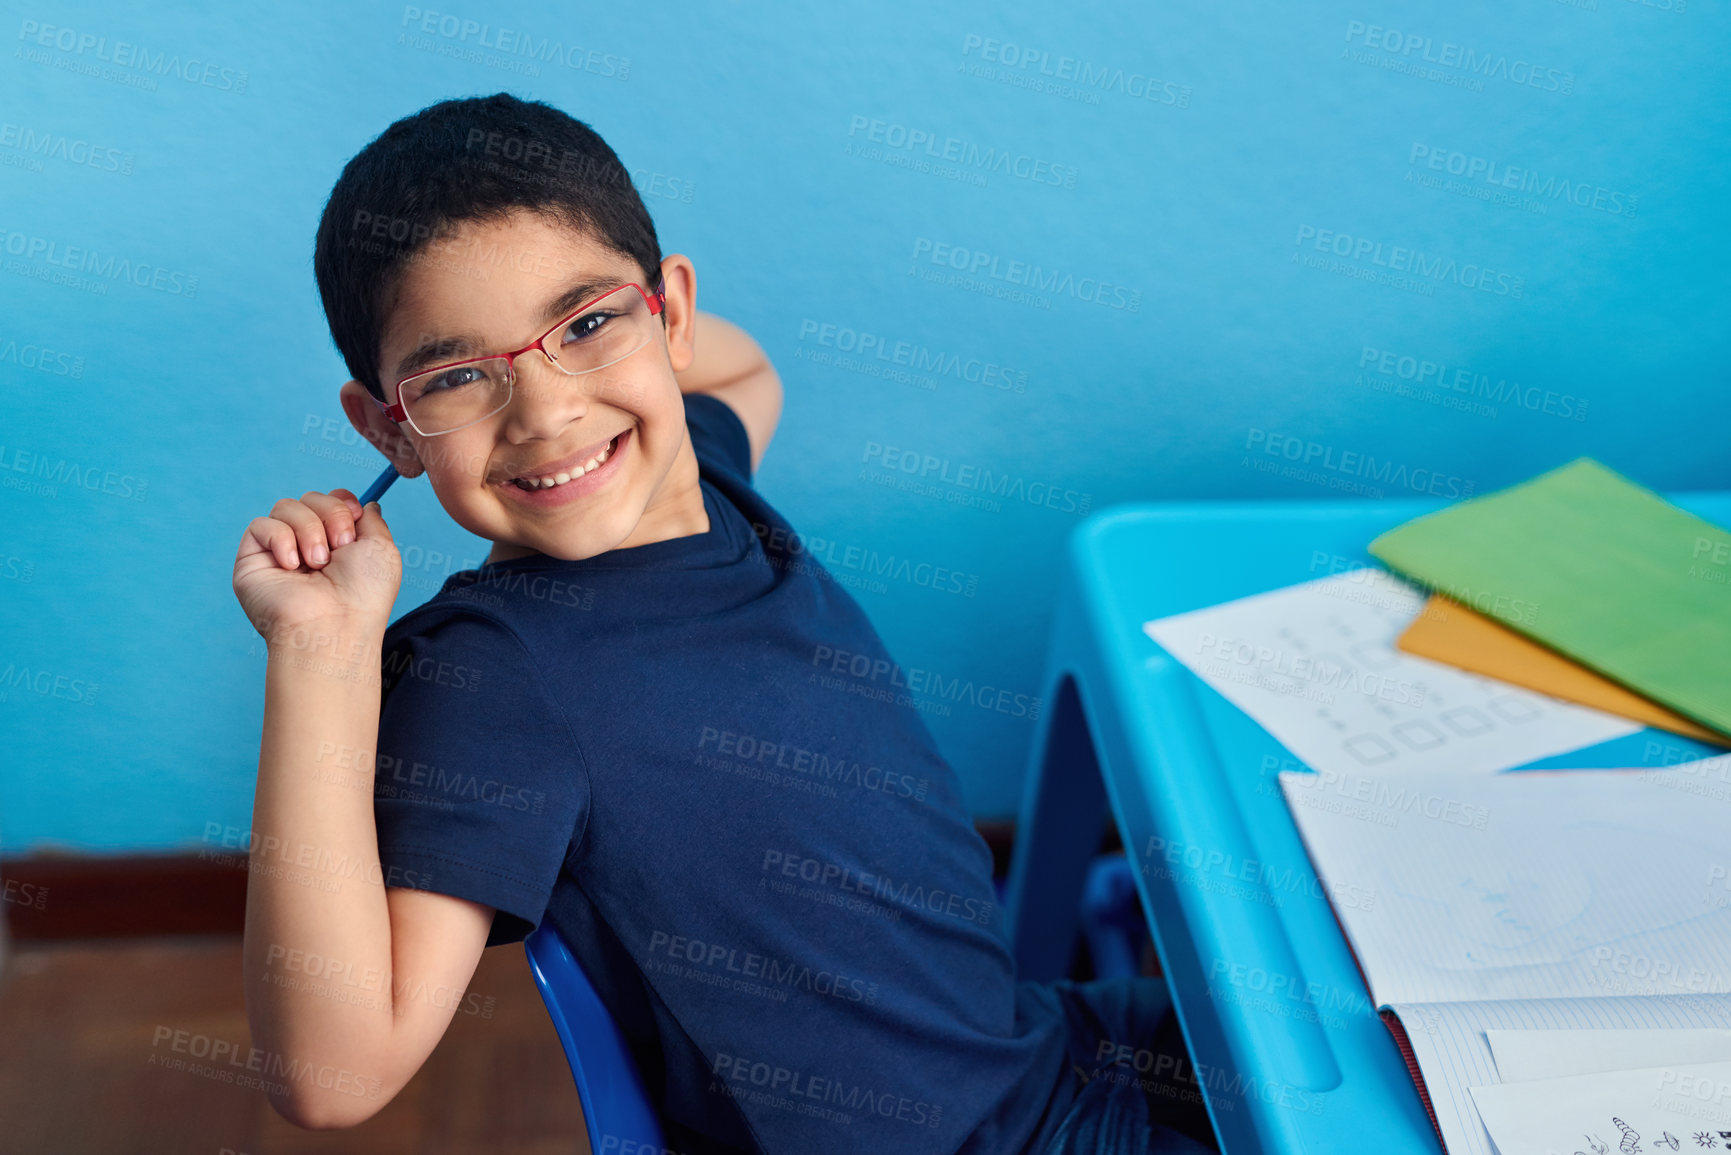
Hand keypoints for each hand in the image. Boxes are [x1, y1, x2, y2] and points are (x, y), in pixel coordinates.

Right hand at [233, 488, 399, 642]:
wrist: (334, 626)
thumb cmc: (363, 595)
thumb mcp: (382, 550)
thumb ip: (372, 521)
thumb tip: (365, 504)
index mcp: (338, 544)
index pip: (331, 500)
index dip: (341, 500)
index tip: (354, 514)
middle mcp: (308, 546)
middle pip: (310, 498)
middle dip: (331, 514)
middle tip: (341, 546)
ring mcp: (279, 553)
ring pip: (286, 506)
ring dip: (310, 530)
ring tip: (318, 563)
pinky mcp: (252, 561)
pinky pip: (261, 524)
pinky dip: (281, 539)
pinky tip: (292, 567)